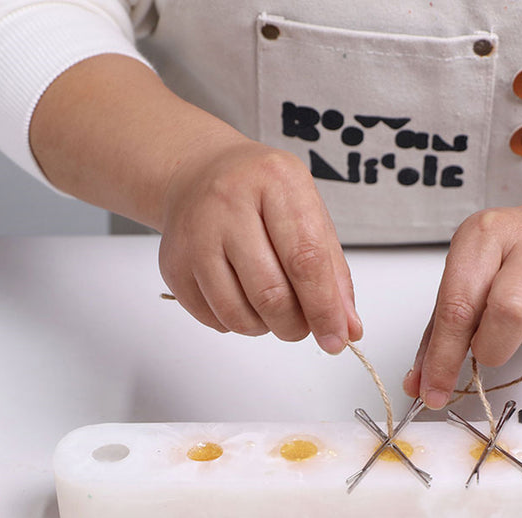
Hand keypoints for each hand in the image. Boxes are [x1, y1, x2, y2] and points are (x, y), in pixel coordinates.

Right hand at [158, 135, 361, 352]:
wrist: (198, 174)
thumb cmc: (261, 196)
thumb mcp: (308, 215)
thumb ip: (333, 273)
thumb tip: (348, 328)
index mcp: (275, 182)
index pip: (305, 260)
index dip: (324, 308)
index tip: (336, 338)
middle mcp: (228, 204)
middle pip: (270, 294)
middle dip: (295, 325)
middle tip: (302, 324)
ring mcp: (195, 235)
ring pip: (238, 314)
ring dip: (265, 327)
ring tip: (271, 306)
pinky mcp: (173, 265)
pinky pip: (213, 319)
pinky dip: (236, 322)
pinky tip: (241, 296)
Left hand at [402, 204, 521, 407]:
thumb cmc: (503, 271)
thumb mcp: (463, 289)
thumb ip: (438, 338)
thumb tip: (418, 387)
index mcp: (484, 235)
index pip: (458, 305)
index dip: (444, 358)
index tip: (435, 393)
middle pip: (512, 308)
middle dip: (496, 347)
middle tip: (493, 348)